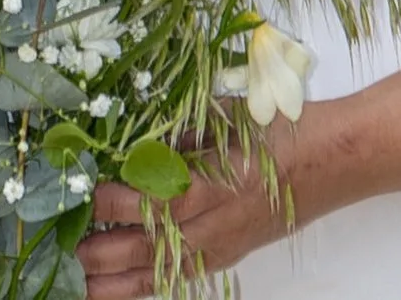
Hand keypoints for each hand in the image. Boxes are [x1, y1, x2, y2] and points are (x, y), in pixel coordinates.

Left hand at [76, 122, 303, 299]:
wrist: (332, 157)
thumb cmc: (278, 126)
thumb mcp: (224, 116)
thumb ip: (179, 134)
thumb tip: (133, 142)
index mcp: (211, 182)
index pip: (150, 197)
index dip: (113, 197)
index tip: (83, 191)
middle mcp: (213, 221)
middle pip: (150, 245)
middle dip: (105, 251)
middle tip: (68, 249)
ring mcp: (222, 244)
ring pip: (161, 272)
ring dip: (118, 282)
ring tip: (81, 286)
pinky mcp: (229, 255)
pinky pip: (181, 277)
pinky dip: (147, 287)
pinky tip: (121, 291)